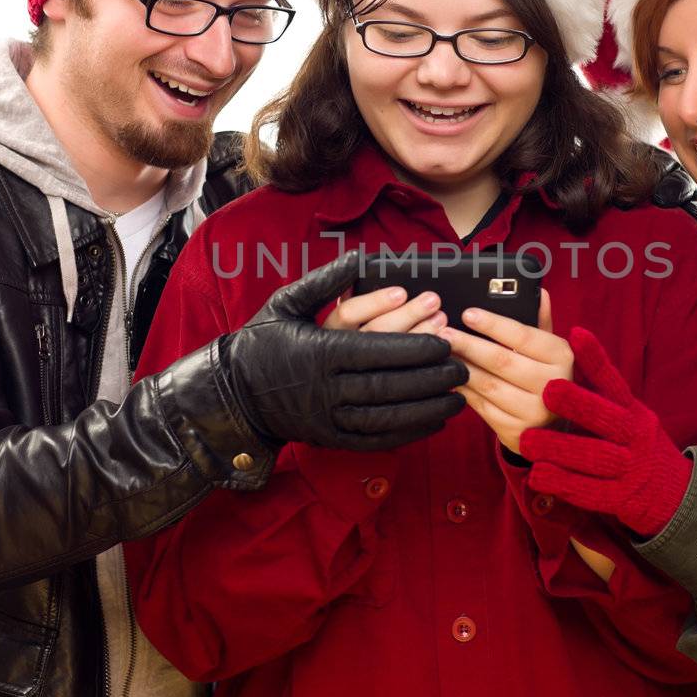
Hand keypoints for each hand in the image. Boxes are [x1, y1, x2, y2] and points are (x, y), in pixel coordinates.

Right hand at [221, 253, 466, 450]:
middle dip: (430, 378)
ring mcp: (327, 417)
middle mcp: (325, 388)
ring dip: (427, 409)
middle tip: (462, 368)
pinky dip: (408, 433)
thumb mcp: (286, 303)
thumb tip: (359, 257)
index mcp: (319, 351)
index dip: (415, 348)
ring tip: (458, 397)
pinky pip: (376, 439)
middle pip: (388, 385)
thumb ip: (325, 281)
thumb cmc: (261, 342)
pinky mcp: (330, 438)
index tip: (445, 342)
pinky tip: (433, 422)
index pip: (377, 350)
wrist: (233, 394)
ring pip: (387, 416)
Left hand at [440, 291, 572, 452]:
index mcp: (562, 357)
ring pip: (488, 385)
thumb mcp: (549, 348)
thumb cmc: (545, 375)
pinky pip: (481, 407)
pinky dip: (463, 390)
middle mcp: (552, 385)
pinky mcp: (516, 431)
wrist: (552, 426)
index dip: (493, 325)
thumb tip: (538, 292)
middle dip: (469, 345)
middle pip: (501, 361)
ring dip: (461, 367)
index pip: (523, 336)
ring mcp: (534, 412)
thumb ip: (540, 321)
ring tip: (442, 353)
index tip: (468, 314)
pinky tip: (450, 377)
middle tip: (443, 333)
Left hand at [519, 327, 692, 536]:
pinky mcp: (619, 498)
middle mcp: (634, 436)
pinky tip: (538, 475)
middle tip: (546, 390)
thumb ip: (599, 386)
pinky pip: (589, 491)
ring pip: (594, 456)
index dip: (596, 358)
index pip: (614, 380)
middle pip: (607, 418)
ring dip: (560, 448)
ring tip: (527, 440)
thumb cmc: (634, 443)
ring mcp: (629, 468)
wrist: (672, 492)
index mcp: (633, 410)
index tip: (576, 334)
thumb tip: (572, 337)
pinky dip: (563, 483)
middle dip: (578, 404)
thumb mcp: (627, 413)